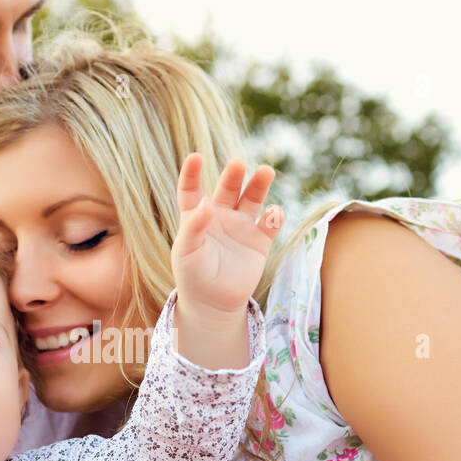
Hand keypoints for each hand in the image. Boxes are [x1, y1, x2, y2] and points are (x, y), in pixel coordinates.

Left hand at [171, 154, 281, 316]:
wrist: (213, 304)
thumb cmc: (192, 276)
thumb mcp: (186, 251)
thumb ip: (194, 226)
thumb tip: (207, 202)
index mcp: (196, 216)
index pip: (191, 189)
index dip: (192, 173)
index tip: (196, 157)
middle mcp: (219, 216)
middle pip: (228, 188)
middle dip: (234, 174)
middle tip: (238, 163)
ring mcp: (240, 226)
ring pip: (252, 198)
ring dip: (259, 185)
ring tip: (266, 171)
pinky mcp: (259, 241)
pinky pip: (269, 224)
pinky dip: (274, 216)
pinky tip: (273, 214)